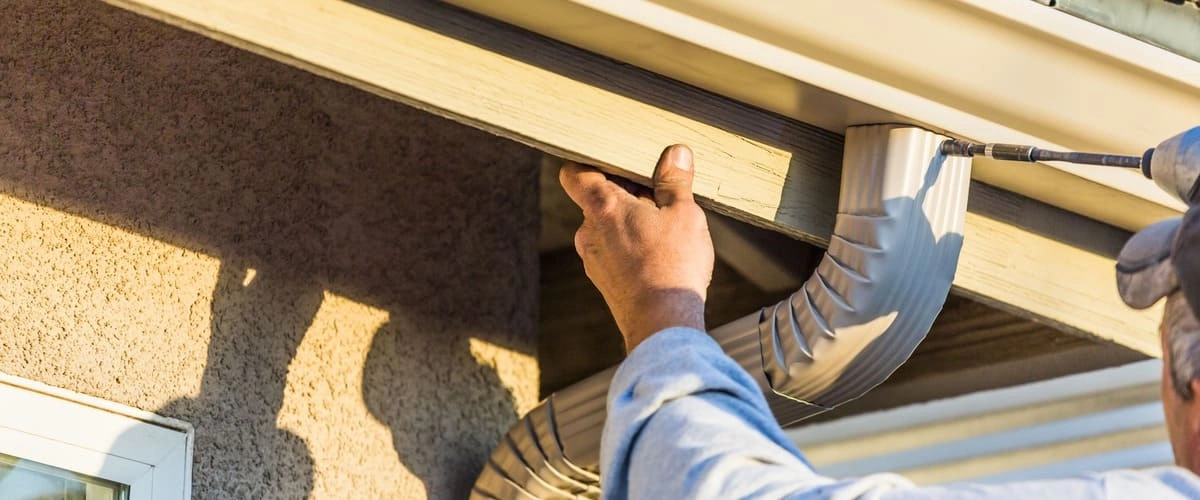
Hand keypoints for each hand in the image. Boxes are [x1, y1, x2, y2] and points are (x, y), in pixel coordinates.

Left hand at [560, 145, 713, 351]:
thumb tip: (676, 153)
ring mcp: (593, 258)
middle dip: (626, 193)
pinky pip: (613, 251)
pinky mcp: (604, 280)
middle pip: (598, 199)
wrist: (662, 324)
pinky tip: (660, 254)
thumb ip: (675, 181)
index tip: (613, 160)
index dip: (589, 162)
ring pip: (607, 227)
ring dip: (631, 221)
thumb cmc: (672, 266)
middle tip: (659, 194)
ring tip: (665, 226)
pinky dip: (631, 246)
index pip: (575, 173)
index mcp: (602, 207)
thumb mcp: (684, 213)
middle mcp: (588, 231)